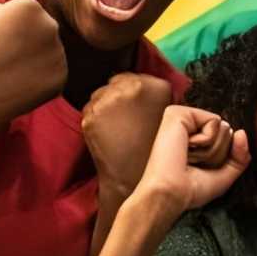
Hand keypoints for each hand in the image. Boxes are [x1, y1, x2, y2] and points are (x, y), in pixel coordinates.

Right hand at [0, 0, 66, 137]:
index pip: (30, 12)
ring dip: (37, 58)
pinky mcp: (61, 76)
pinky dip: (41, 78)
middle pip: (44, 30)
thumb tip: (19, 13)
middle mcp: (50, 25)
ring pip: (50, 52)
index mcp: (30, 6)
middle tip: (7, 56)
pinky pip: (54, 73)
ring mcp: (59, 52)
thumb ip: (3, 8)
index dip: (12, 26)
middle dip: (29, 40)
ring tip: (13, 70)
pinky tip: (21, 83)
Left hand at [82, 73, 172, 196]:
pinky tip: (106, 132)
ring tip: (117, 126)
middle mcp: (132, 87)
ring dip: (106, 105)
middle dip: (119, 95)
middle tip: (125, 117)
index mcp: (156, 86)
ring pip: (101, 93)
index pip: (137, 77)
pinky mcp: (91, 114)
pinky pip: (90, 108)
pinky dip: (95, 117)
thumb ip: (156, 96)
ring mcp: (109, 100)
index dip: (135, 92)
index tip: (136, 106)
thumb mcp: (166, 118)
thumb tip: (145, 86)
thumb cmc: (153, 152)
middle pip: (117, 81)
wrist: (135, 179)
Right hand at [137, 106, 249, 213]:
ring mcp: (182, 117)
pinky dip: (207, 139)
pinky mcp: (179, 113)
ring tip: (188, 156)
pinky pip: (214, 121)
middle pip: (228, 131)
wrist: (171, 193)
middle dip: (217, 152)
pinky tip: (187, 147)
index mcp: (194, 138)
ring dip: (211, 149)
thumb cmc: (190, 190)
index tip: (199, 168)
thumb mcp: (224, 176)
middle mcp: (187, 126)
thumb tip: (241, 132)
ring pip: (223, 127)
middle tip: (193, 162)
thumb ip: (240, 157)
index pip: (228, 139)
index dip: (222, 158)